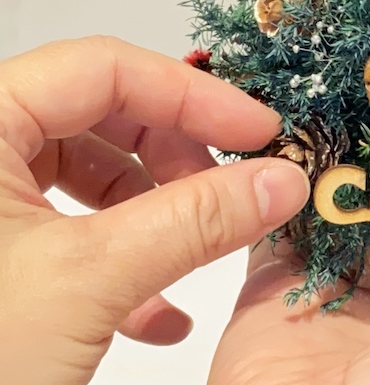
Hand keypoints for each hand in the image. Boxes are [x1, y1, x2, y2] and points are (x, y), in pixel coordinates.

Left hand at [0, 36, 309, 384]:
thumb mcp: (89, 280)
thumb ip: (196, 219)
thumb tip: (283, 180)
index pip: (105, 68)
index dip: (193, 94)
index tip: (259, 133)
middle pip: (102, 115)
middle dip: (177, 157)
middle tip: (234, 192)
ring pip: (91, 174)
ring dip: (157, 214)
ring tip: (196, 257)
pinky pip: (72, 228)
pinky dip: (125, 260)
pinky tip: (159, 316)